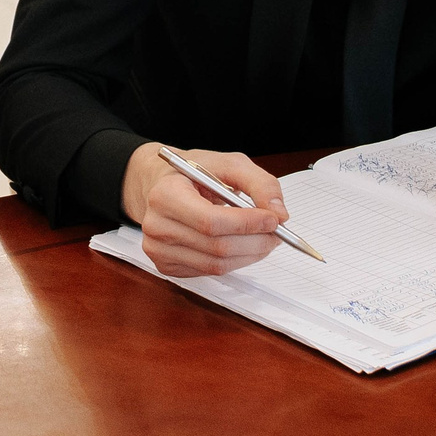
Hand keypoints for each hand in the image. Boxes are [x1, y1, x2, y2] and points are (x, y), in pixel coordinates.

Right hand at [122, 143, 287, 276]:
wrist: (162, 185)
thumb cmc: (194, 173)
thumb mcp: (229, 164)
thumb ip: (259, 184)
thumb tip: (279, 213)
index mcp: (165, 194)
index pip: (210, 221)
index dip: (247, 224)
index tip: (274, 220)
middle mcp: (156, 225)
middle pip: (217, 247)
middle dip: (256, 242)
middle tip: (278, 232)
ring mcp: (158, 250)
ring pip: (216, 264)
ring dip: (250, 255)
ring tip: (264, 238)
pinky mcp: (166, 266)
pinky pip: (209, 271)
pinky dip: (234, 261)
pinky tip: (242, 245)